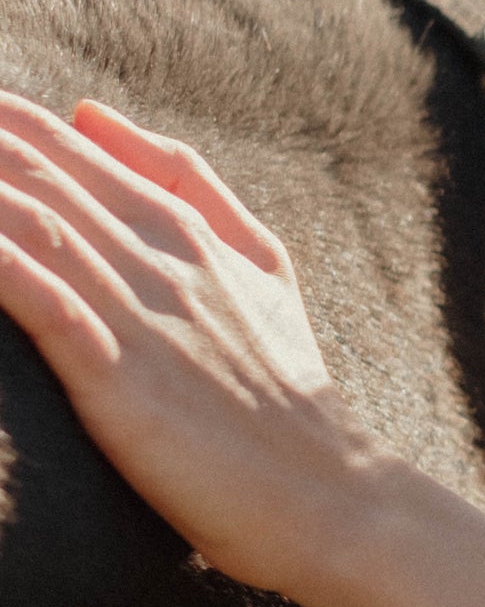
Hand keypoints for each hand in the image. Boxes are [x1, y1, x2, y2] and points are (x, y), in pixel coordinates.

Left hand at [0, 88, 379, 595]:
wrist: (329, 493)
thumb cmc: (286, 385)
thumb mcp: (258, 259)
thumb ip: (184, 180)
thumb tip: (88, 112)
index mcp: (185, 226)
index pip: (71, 147)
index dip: (4, 120)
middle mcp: (160, 256)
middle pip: (40, 175)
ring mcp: (140, 316)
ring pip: (33, 226)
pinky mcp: (119, 379)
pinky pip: (42, 302)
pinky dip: (1, 265)